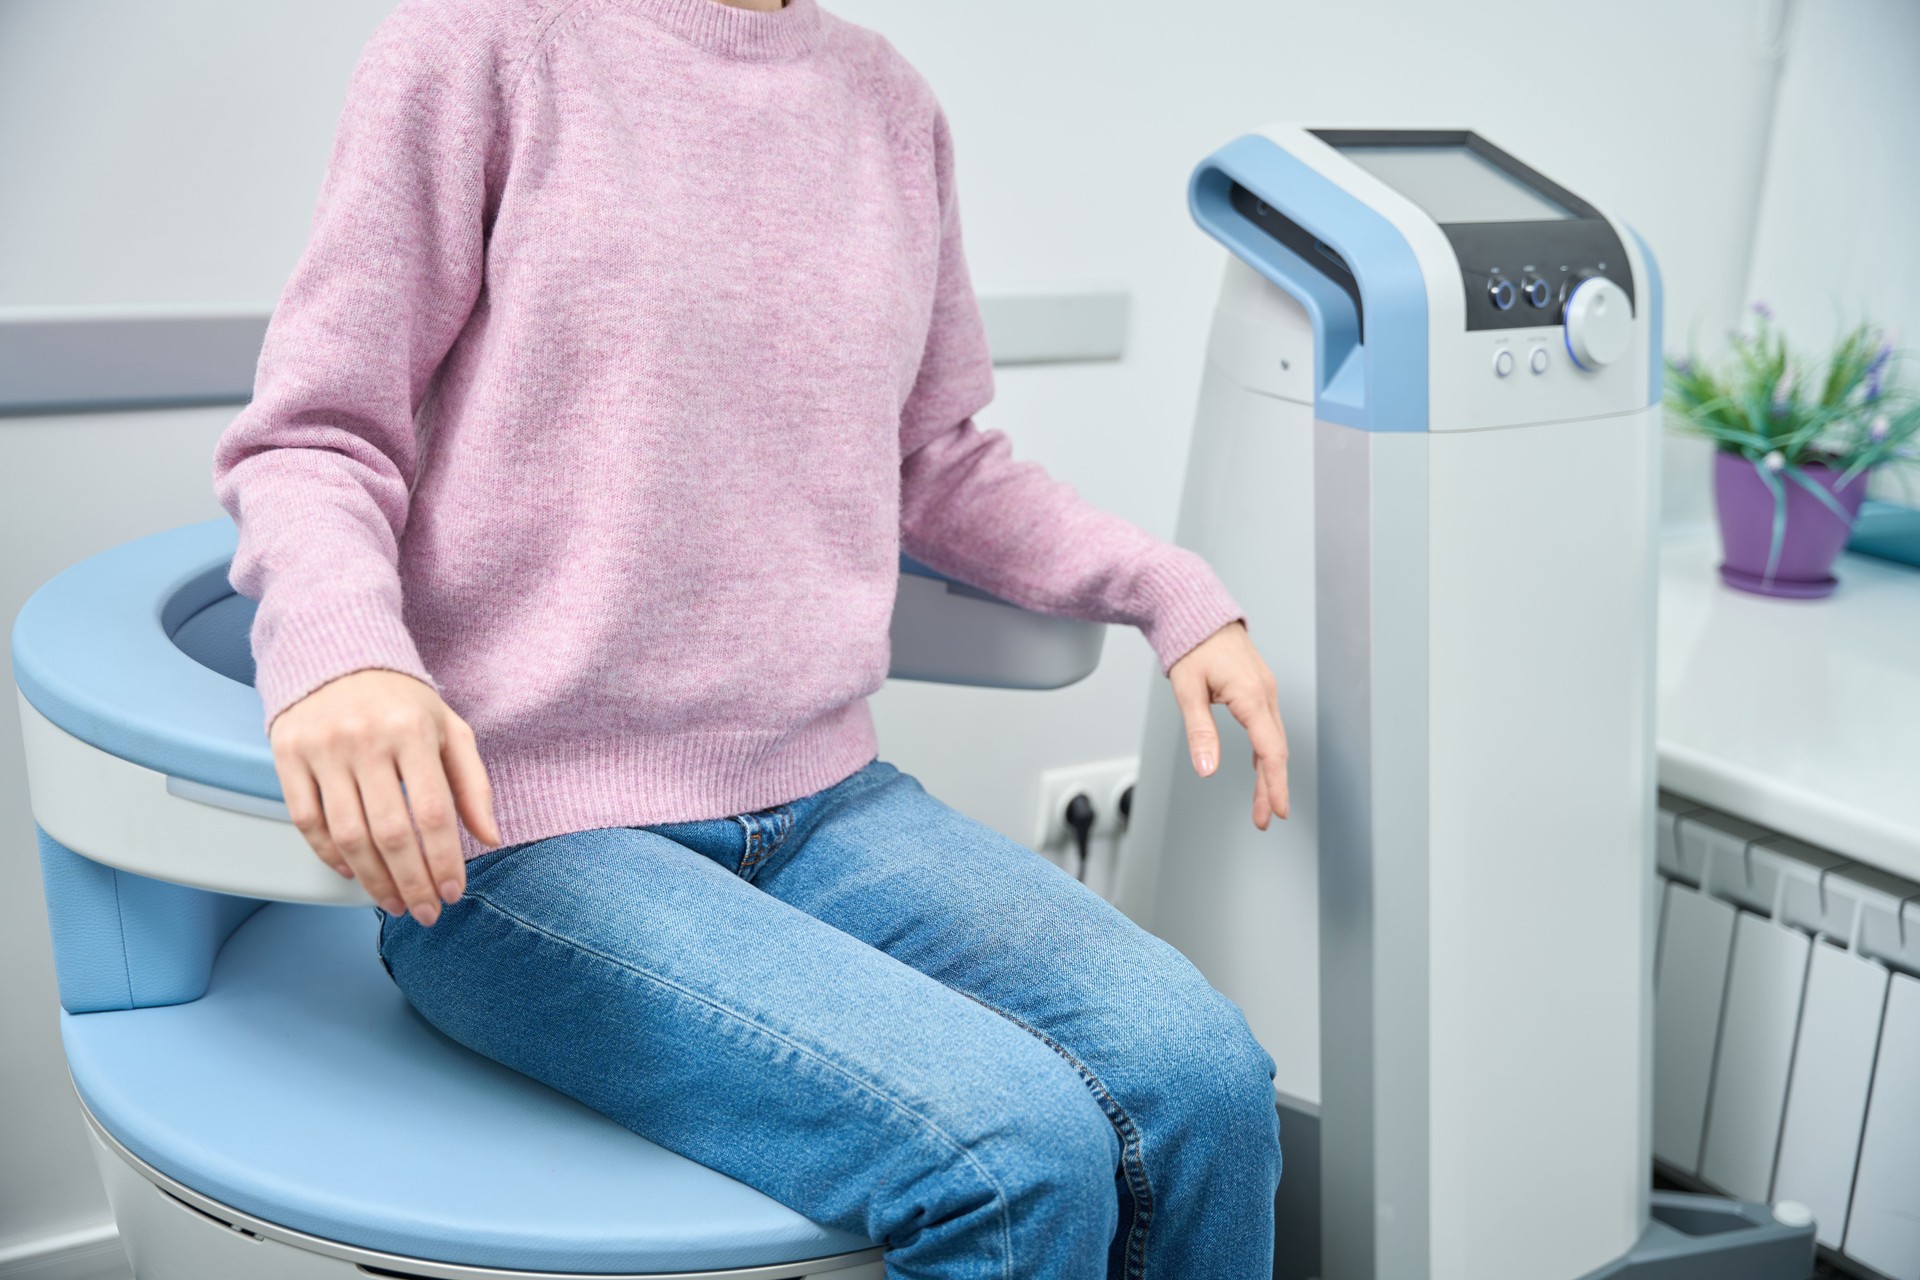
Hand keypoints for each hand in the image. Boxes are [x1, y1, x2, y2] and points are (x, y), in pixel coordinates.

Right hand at [269, 669, 500, 925]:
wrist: (336, 654)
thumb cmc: (401, 700)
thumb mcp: (450, 729)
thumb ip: (472, 784)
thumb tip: (490, 837)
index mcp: (413, 730)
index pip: (433, 812)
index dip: (444, 861)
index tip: (453, 892)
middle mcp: (365, 740)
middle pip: (390, 832)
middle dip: (412, 882)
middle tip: (425, 912)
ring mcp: (323, 748)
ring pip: (347, 835)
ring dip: (372, 880)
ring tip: (394, 902)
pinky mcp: (287, 754)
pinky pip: (307, 821)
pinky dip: (329, 855)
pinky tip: (352, 873)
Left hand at [1166, 620, 1290, 829]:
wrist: (1198, 613)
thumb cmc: (1193, 646)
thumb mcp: (1188, 690)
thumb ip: (1200, 731)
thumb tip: (1208, 769)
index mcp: (1251, 696)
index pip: (1270, 750)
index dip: (1275, 784)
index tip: (1277, 811)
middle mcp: (1265, 694)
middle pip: (1275, 751)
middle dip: (1272, 788)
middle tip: (1265, 819)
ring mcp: (1265, 691)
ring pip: (1274, 741)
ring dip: (1269, 774)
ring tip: (1262, 804)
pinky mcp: (1258, 689)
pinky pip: (1268, 728)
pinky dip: (1265, 753)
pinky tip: (1258, 769)